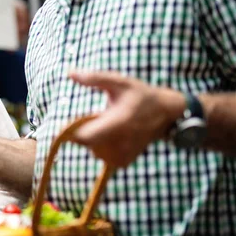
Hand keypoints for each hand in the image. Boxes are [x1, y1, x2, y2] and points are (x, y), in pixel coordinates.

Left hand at [69, 71, 184, 167]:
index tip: (75, 120)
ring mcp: (123, 155)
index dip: (73, 130)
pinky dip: (103, 146)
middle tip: (101, 117)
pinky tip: (115, 135)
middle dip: (86, 130)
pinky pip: (102, 157)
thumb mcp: (119, 81)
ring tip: (110, 125)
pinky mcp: (123, 162)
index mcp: (118, 122)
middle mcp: (121, 142)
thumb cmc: (140, 95)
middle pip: (86, 143)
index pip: (83, 137)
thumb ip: (94, 78)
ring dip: (95, 138)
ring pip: (93, 150)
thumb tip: (70, 73)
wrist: (164, 114)